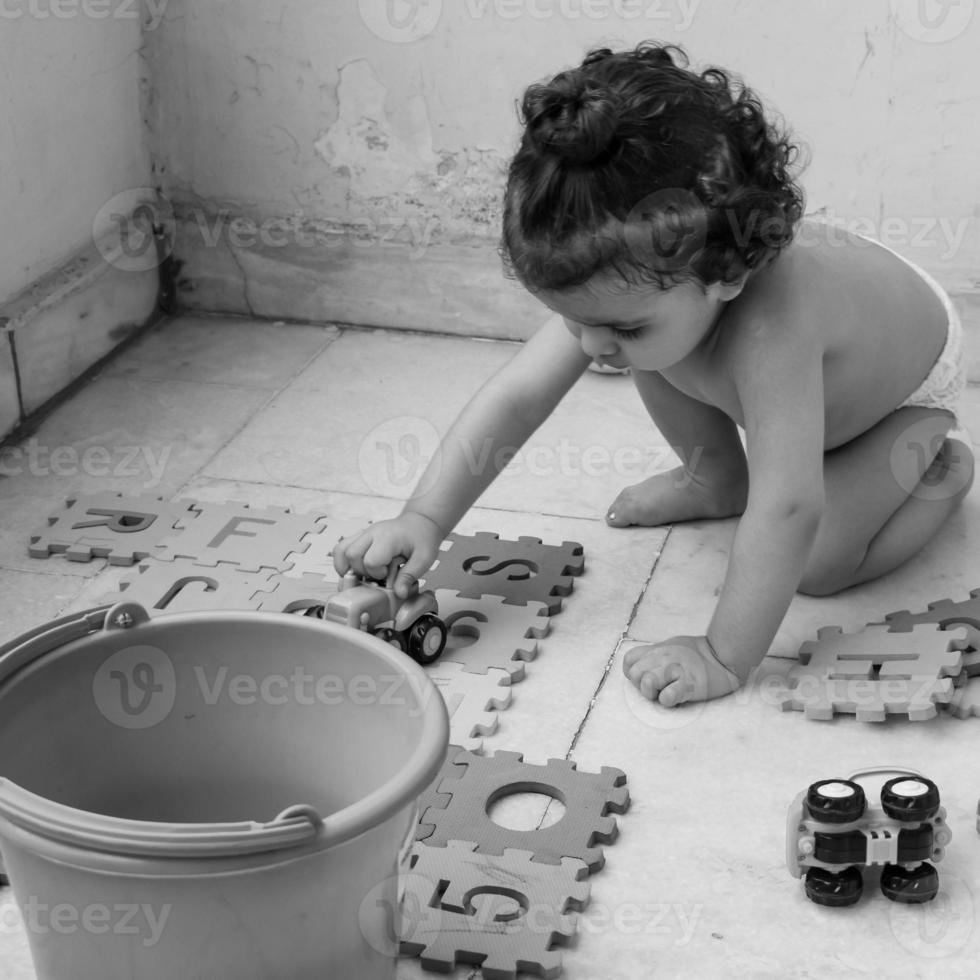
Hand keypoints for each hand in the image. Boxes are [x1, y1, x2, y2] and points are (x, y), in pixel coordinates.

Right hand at [333, 512, 443, 598]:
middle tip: (376, 576)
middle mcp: (372, 533)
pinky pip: (340, 548)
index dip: (377, 573)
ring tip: (361, 575)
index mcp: (388, 538)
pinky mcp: (359, 537)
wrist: (420, 522)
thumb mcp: (423, 559)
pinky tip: (356, 569)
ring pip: (340, 550)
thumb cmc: (422, 538)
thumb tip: (399, 594)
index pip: (370, 560)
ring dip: (347, 568)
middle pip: (351, 555)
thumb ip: (409, 576)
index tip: (387, 575)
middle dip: (361, 572)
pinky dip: (343, 561)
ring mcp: (363, 533)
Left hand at [623, 635, 741, 706]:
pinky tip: (677, 698)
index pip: (629, 661)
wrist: (725, 656)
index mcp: (658, 649)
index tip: (645, 678)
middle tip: (658, 688)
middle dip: (642, 686)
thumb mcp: (671, 646)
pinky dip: (668, 701)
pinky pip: (667, 696)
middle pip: (635, 674)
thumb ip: (654, 655)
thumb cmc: (698, 653)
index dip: (633, 673)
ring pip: (647, 683)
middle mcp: (664, 658)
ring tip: (667, 693)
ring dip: (654, 693)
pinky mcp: (689, 685)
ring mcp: (676, 670)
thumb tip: (640, 665)